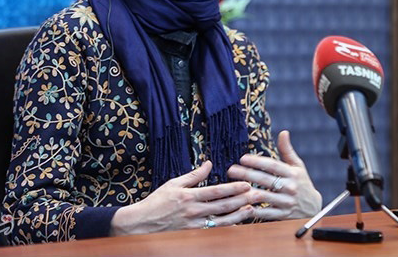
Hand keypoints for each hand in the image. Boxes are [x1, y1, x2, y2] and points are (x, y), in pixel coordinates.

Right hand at [110, 160, 252, 235]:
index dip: (233, 188)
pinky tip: (237, 224)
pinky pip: (213, 231)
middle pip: (222, 206)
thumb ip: (194, 175)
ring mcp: (193, 225)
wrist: (141, 223)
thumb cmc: (157, 201)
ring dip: (238, 215)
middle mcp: (193, 211)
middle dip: (241, 200)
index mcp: (189, 196)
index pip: (216, 191)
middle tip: (256, 195)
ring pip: (221, 221)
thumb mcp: (174, 183)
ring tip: (252, 210)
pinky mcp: (192, 234)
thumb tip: (210, 163)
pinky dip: (226, 228)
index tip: (246, 184)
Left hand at [227, 130, 321, 220]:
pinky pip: (265, 213)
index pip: (273, 166)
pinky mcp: (282, 216)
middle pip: (265, 180)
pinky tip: (241, 205)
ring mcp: (286, 202)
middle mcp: (290, 187)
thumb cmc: (302, 183)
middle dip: (246, 174)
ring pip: (263, 197)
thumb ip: (288, 150)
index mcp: (293, 174)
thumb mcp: (298, 166)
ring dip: (246, 192)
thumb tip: (283, 132)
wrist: (313, 207)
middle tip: (231, 170)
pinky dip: (253, 210)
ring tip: (233, 188)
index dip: (257, 161)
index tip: (242, 158)